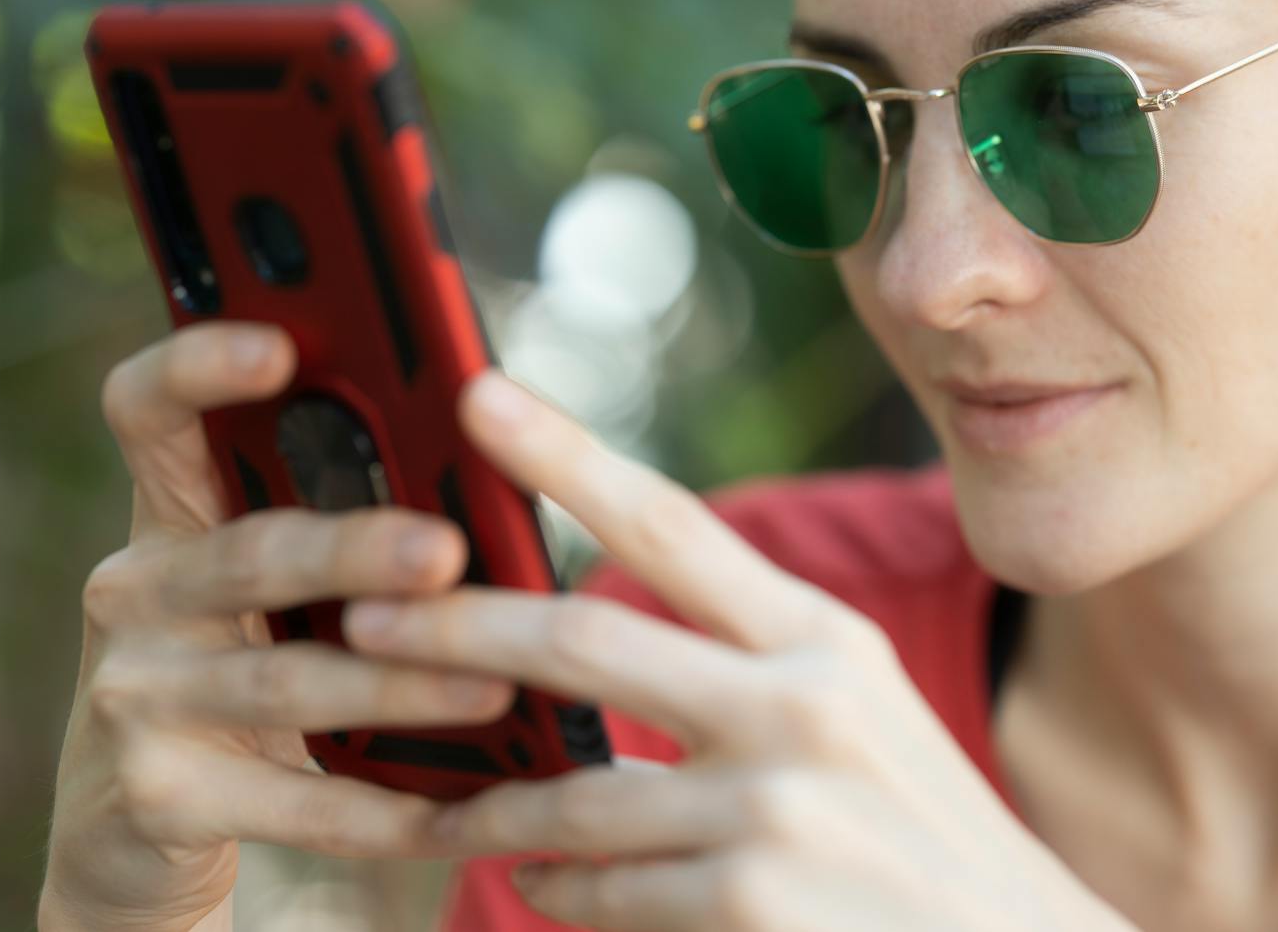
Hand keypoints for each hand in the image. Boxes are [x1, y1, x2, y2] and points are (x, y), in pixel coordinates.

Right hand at [39, 324, 514, 931]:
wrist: (143, 825)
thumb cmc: (254, 654)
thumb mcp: (278, 580)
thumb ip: (348, 511)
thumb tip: (502, 464)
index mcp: (174, 509)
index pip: (149, 410)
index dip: (198, 368)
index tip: (277, 343)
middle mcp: (135, 589)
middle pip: (248, 552)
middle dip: (355, 550)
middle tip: (445, 552)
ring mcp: (134, 695)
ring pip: (282, 681)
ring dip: (398, 685)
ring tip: (495, 686)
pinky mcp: (156, 799)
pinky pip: (290, 803)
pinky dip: (384, 810)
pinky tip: (466, 810)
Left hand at [339, 370, 1138, 931]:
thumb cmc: (916, 830)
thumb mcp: (855, 710)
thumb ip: (741, 659)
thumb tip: (584, 631)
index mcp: (821, 637)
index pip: (671, 522)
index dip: (564, 452)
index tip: (476, 395)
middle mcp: (801, 703)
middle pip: (584, 640)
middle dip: (455, 630)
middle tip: (362, 619)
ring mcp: (777, 807)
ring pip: (572, 793)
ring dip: (488, 806)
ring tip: (438, 809)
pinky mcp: (752, 903)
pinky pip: (601, 890)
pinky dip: (556, 890)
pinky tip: (539, 885)